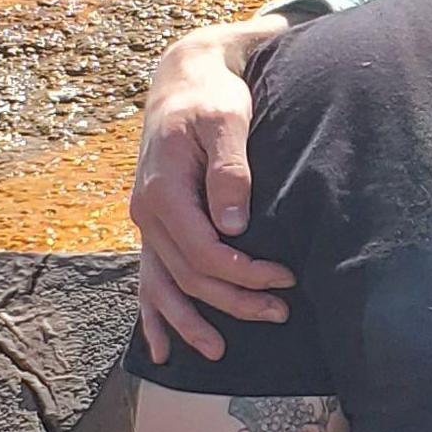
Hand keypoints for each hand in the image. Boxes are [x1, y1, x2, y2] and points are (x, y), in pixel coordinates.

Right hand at [131, 17, 293, 361]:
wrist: (183, 79)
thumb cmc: (212, 97)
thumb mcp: (227, 120)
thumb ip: (230, 171)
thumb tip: (233, 227)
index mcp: (163, 191)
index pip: (204, 252)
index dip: (244, 273)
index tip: (284, 278)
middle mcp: (147, 213)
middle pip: (189, 275)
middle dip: (233, 301)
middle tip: (281, 312)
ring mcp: (146, 222)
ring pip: (164, 285)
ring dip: (190, 322)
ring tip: (219, 352)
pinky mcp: (154, 225)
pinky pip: (148, 277)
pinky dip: (154, 315)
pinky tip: (160, 349)